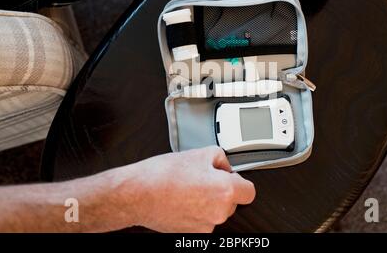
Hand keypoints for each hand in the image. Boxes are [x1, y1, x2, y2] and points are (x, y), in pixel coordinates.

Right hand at [122, 146, 255, 232]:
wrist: (137, 194)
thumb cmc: (164, 174)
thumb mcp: (200, 153)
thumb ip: (221, 159)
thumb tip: (225, 167)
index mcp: (225, 191)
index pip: (249, 191)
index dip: (240, 181)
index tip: (231, 177)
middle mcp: (219, 212)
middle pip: (232, 202)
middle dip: (222, 190)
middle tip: (203, 178)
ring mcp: (206, 226)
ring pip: (216, 211)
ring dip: (208, 201)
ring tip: (188, 187)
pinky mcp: (192, 234)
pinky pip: (202, 220)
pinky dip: (196, 212)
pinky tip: (182, 199)